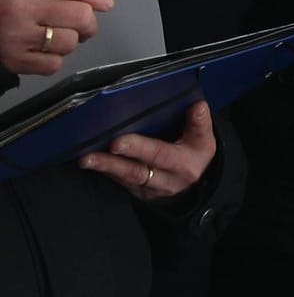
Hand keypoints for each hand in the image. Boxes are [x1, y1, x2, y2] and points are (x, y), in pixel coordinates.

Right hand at [0, 0, 113, 76]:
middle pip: (79, 15)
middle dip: (89, 21)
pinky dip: (54, 59)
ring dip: (72, 40)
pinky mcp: (13, 61)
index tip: (104, 1)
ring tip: (58, 35)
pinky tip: (43, 50)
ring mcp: (16, 37)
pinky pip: (53, 64)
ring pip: (70, 42)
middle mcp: (19, 9)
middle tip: (84, 22)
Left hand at [79, 101, 215, 200]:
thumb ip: (200, 124)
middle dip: (113, 162)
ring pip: (124, 178)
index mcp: (183, 165)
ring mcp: (148, 188)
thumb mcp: (205, 140)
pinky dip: (105, 171)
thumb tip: (198, 106)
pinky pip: (119, 181)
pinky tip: (92, 163)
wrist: (192, 181)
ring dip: (104, 167)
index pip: (160, 155)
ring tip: (86, 159)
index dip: (139, 148)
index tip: (119, 142)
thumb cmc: (195, 156)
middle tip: (92, 155)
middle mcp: (165, 180)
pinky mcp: (136, 191)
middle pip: (136, 170)